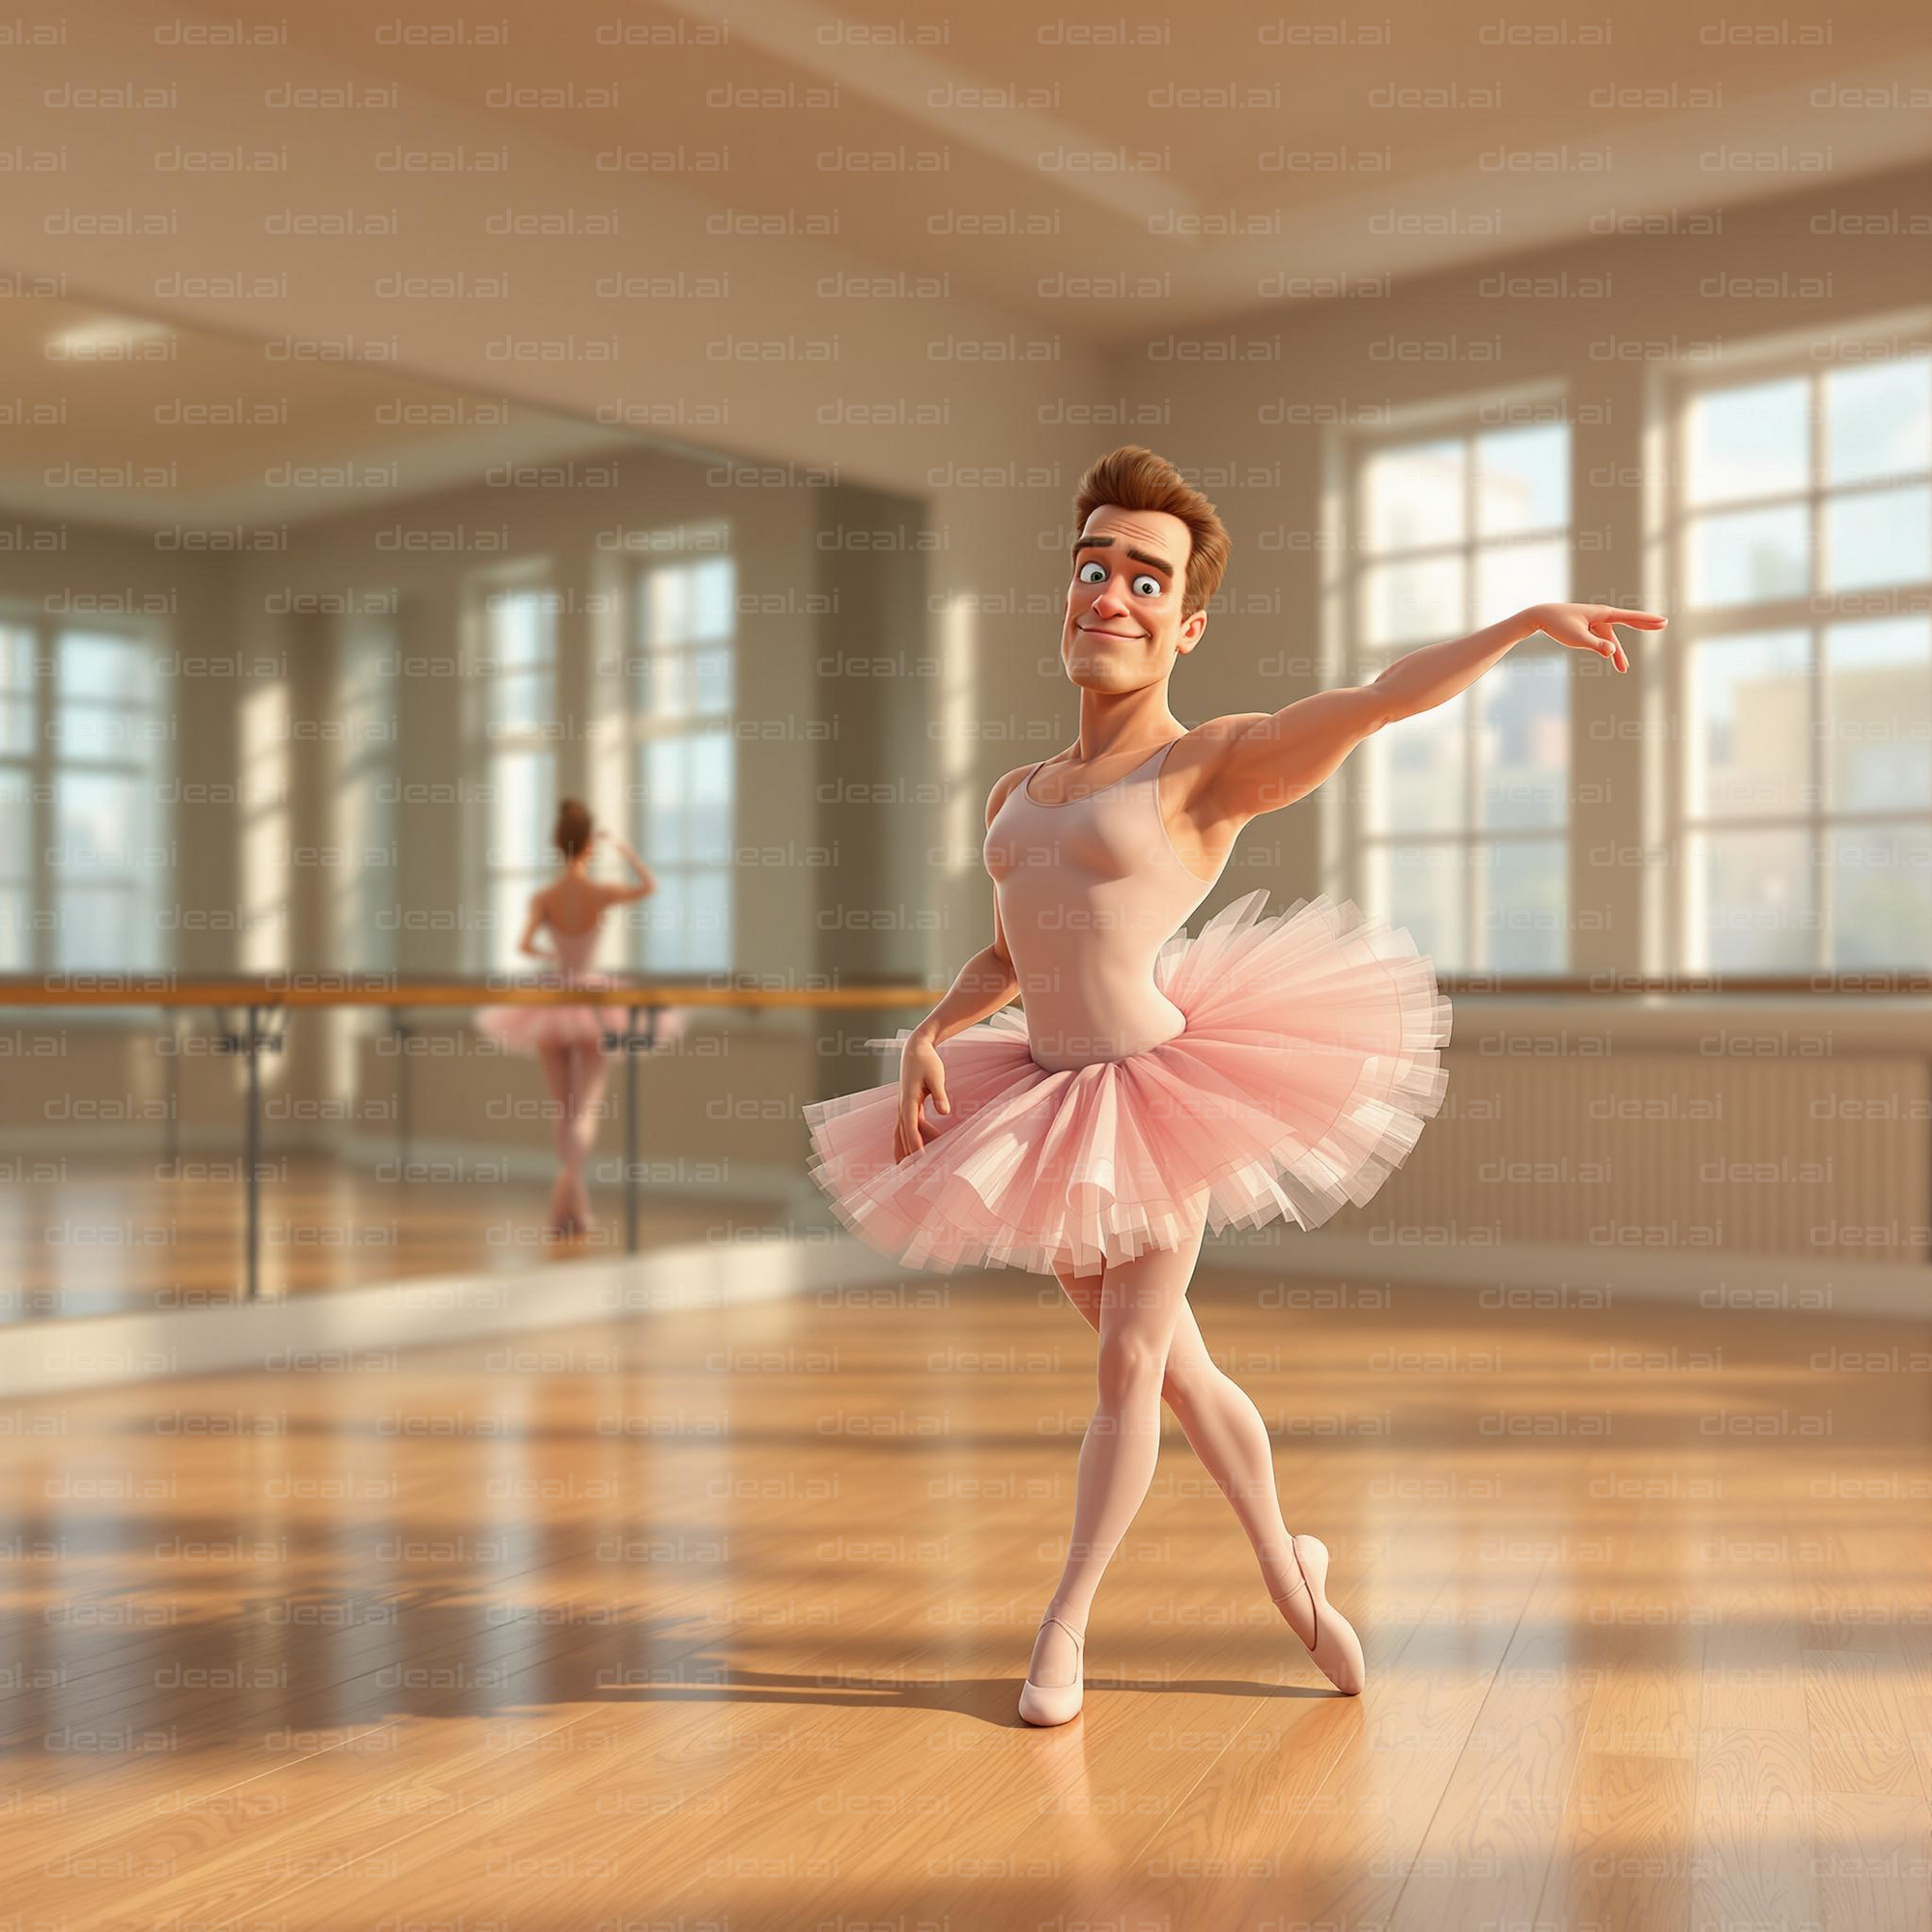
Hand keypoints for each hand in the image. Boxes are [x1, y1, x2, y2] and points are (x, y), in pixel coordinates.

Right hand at [893, 1034, 950, 1162]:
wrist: (915, 1049)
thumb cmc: (927, 1062)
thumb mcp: (936, 1076)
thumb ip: (940, 1094)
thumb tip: (945, 1111)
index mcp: (909, 1100)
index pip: (910, 1126)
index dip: (915, 1143)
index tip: (920, 1158)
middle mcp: (903, 1106)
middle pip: (901, 1135)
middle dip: (905, 1154)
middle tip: (909, 1174)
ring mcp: (904, 1107)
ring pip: (901, 1133)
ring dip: (904, 1149)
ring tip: (909, 1169)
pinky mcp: (909, 1106)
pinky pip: (907, 1127)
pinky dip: (911, 1139)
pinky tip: (920, 1149)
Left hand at [1526, 603, 1664, 673]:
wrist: (1541, 617)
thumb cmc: (1558, 625)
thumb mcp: (1576, 638)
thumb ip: (1595, 645)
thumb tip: (1611, 651)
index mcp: (1602, 613)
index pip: (1629, 617)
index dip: (1646, 620)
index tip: (1662, 621)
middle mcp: (1602, 615)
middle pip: (1627, 621)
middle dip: (1644, 625)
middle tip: (1664, 624)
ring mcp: (1595, 622)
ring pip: (1612, 639)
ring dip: (1618, 654)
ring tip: (1623, 671)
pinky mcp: (1589, 628)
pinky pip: (1603, 640)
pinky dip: (1609, 650)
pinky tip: (1611, 660)